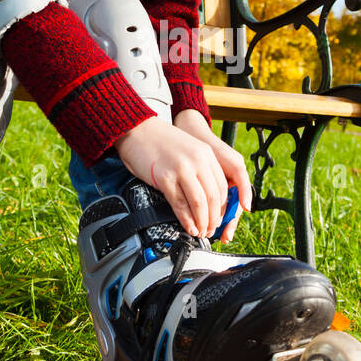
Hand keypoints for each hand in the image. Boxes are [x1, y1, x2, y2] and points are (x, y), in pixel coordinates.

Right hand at [115, 112, 251, 241]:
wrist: (137, 129)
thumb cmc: (160, 141)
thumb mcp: (189, 149)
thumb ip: (200, 168)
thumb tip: (208, 198)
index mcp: (207, 154)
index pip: (223, 187)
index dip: (223, 207)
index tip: (220, 218)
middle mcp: (197, 160)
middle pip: (213, 197)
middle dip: (214, 219)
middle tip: (211, 230)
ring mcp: (181, 169)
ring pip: (199, 203)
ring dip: (202, 222)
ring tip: (201, 232)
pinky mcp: (164, 177)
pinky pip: (180, 204)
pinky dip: (186, 220)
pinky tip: (189, 227)